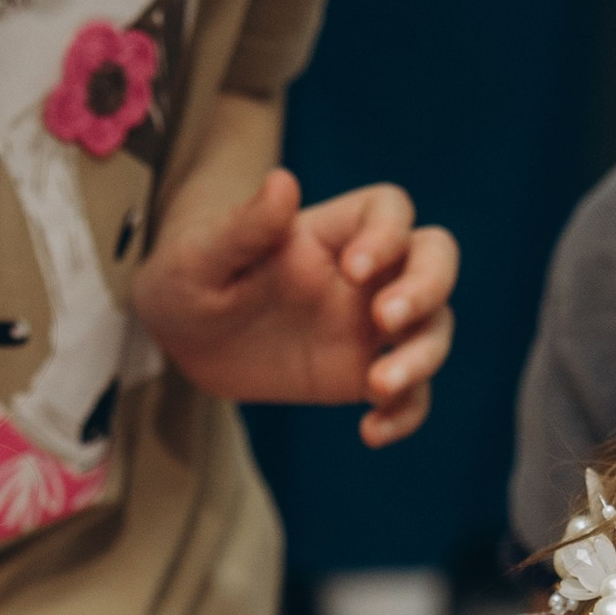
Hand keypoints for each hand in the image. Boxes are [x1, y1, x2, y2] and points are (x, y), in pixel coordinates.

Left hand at [133, 168, 454, 444]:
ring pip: (433, 328)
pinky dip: (406, 413)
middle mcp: (363, 275)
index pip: (389, 211)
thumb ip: (244, 226)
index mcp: (329, 232)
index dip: (387, 235)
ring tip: (377, 386)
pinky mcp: (362, 375)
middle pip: (435, 260)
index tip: (352, 269)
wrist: (181, 342)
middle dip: (427, 288)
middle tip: (386, 321)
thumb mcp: (201, 255)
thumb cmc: (187, 280)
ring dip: (422, 356)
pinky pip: (410, 393)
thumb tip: (283, 183)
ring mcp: (368, 326)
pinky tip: (372, 431)